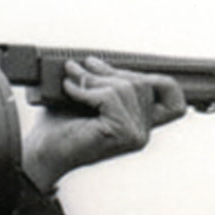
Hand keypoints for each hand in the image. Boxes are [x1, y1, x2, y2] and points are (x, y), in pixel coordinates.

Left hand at [21, 57, 186, 191]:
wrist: (41, 155)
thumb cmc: (58, 129)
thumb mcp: (86, 100)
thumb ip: (103, 83)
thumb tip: (98, 59)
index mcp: (140, 126)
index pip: (173, 101)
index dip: (159, 81)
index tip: (116, 70)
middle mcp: (142, 133)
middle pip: (142, 85)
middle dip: (108, 72)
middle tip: (79, 67)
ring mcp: (135, 135)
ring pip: (126, 88)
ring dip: (94, 78)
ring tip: (71, 77)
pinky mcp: (122, 133)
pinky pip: (110, 97)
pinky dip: (87, 90)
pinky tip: (69, 90)